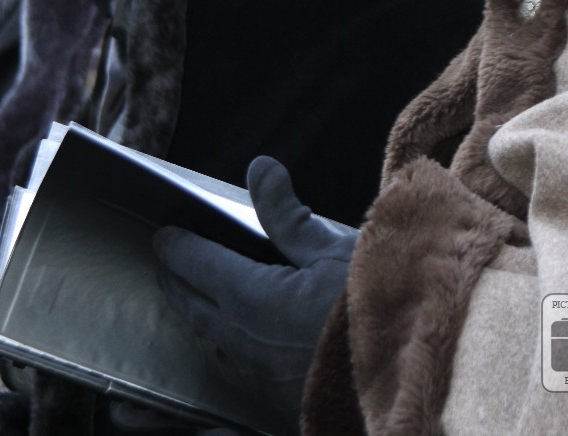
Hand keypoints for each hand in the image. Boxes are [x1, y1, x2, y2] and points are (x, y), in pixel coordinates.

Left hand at [154, 156, 356, 433]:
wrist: (403, 377)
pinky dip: (222, 344)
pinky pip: (234, 366)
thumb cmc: (372, 307)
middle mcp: (243, 339)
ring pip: (210, 340)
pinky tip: (233, 342)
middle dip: (176, 280)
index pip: (198, 265)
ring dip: (196, 314)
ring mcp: (257, 375)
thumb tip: (259, 169)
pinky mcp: (274, 399)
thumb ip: (287, 214)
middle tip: (166, 263)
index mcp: (251, 297)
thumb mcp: (332, 250)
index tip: (164, 234)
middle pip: (193, 306)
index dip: (177, 246)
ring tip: (192, 299)